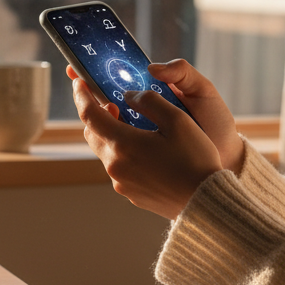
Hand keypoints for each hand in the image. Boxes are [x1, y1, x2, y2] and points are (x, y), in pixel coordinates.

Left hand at [68, 65, 232, 218]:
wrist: (205, 202)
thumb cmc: (195, 159)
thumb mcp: (177, 119)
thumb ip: (149, 101)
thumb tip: (128, 96)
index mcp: (123, 144)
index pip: (90, 115)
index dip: (82, 96)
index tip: (79, 82)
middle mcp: (116, 166)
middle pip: (93, 134)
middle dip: (97, 116)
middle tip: (113, 104)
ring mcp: (122, 183)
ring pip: (106, 151)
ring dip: (112, 135)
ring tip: (135, 127)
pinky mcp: (131, 194)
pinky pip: (120, 168)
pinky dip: (124, 153)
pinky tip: (147, 151)